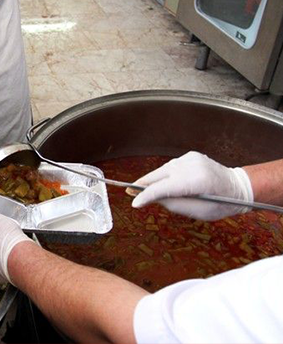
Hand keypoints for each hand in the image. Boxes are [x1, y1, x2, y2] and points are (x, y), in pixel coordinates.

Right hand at [132, 151, 252, 220]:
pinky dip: (163, 174)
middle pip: (159, 175)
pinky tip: (160, 182)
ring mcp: (191, 158)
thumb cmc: (222, 203)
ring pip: (162, 170)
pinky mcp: (190, 156)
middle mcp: (192, 166)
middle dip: (143, 184)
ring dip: (152, 179)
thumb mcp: (198, 212)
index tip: (134, 203)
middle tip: (128, 192)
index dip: (146, 196)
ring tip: (142, 190)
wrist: (239, 186)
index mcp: (196, 181)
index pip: (163, 188)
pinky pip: (170, 166)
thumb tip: (152, 199)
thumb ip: (172, 204)